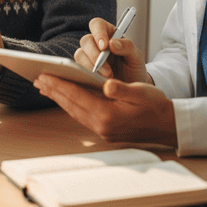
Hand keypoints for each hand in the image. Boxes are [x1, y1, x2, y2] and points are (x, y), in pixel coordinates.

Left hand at [33, 74, 177, 146]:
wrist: (168, 126)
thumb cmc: (157, 106)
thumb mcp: (142, 92)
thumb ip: (123, 89)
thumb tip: (106, 85)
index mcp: (108, 115)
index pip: (77, 96)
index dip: (60, 84)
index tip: (44, 75)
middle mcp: (102, 125)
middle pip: (71, 105)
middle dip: (54, 91)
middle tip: (38, 79)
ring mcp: (102, 130)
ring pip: (74, 111)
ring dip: (59, 98)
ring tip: (46, 87)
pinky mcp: (105, 131)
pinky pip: (81, 116)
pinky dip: (70, 105)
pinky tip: (65, 98)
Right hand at [74, 17, 149, 83]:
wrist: (131, 88)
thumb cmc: (133, 68)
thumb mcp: (136, 56)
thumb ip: (127, 46)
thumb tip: (112, 43)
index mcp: (109, 33)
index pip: (97, 24)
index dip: (98, 33)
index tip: (104, 47)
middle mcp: (96, 42)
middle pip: (86, 40)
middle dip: (95, 55)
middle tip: (108, 71)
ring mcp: (88, 56)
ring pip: (79, 54)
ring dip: (92, 67)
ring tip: (107, 78)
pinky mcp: (83, 69)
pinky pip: (78, 68)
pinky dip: (87, 75)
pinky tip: (98, 81)